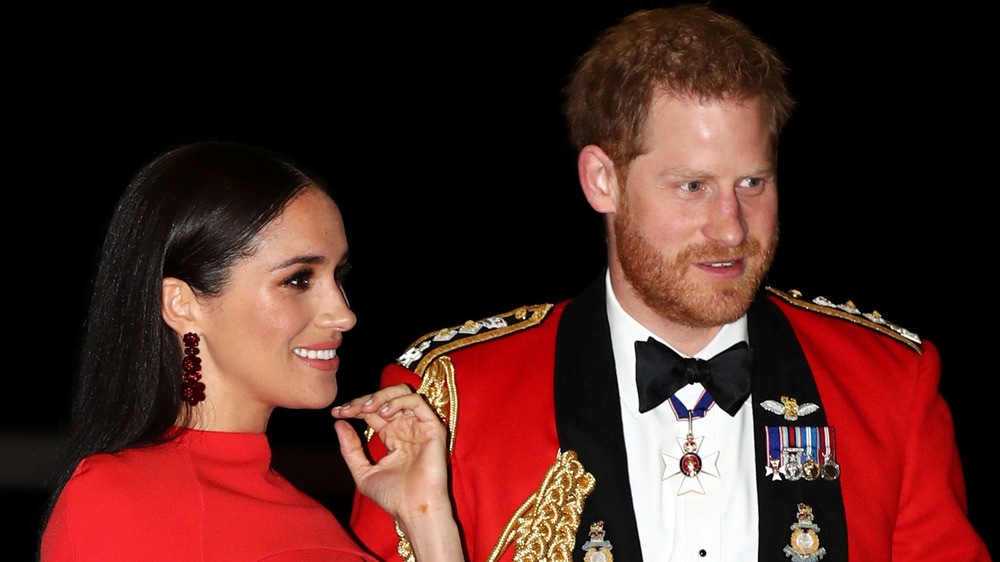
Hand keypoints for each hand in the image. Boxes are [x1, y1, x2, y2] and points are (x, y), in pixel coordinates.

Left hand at [333, 386, 462, 560]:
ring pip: (403, 393)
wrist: (413, 509)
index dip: (355, 408)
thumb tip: (338, 423)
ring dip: (382, 396)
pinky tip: (383, 413)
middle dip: (365, 399)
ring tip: (367, 408)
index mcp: (393, 436)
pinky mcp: (432, 428)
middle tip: (348, 409)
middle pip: (386, 398)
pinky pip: (417, 402)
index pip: (373, 412)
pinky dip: (399, 401)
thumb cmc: (393, 496)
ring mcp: (420, 426)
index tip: (337, 413)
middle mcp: (406, 428)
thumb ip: (351, 449)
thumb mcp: (362, 472)